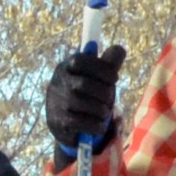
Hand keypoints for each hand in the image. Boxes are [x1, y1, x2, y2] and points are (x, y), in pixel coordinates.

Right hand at [42, 43, 127, 161]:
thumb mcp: (98, 77)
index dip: (101, 68)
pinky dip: (95, 125)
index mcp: (67, 66)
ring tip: (106, 112)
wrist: (66, 123)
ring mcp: (56, 102)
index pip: (80, 61)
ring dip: (101, 110)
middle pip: (84, 84)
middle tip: (111, 98)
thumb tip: (119, 49)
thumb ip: (109, 63)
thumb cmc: (87, 94)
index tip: (115, 77)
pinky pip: (80, 122)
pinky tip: (101, 125)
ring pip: (82, 104)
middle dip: (104, 92)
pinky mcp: (57, 121)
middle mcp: (58, 82)